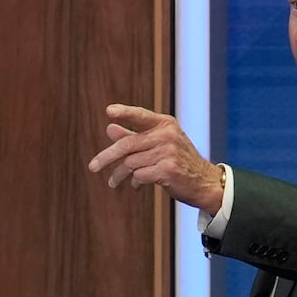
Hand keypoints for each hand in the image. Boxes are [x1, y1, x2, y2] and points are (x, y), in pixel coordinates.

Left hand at [89, 104, 223, 213]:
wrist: (204, 182)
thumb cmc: (178, 161)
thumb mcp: (158, 145)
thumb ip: (134, 136)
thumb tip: (109, 128)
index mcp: (165, 124)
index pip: (140, 115)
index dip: (124, 112)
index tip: (108, 112)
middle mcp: (167, 135)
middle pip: (128, 144)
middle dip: (107, 157)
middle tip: (93, 166)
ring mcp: (168, 152)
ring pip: (131, 163)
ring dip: (120, 174)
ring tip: (114, 181)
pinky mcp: (168, 170)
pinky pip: (140, 175)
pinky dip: (134, 182)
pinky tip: (136, 185)